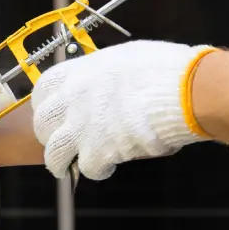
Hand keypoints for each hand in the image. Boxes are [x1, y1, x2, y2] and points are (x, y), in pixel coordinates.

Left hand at [32, 39, 217, 180]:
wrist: (187, 91)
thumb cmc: (164, 71)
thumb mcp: (123, 59)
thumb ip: (101, 74)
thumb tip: (99, 82)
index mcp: (77, 73)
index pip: (42, 91)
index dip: (45, 106)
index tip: (52, 114)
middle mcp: (72, 99)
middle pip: (42, 125)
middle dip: (50, 135)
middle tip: (63, 141)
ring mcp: (81, 127)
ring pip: (54, 153)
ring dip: (61, 161)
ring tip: (70, 166)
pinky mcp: (98, 151)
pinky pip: (85, 168)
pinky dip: (96, 170)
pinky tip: (106, 167)